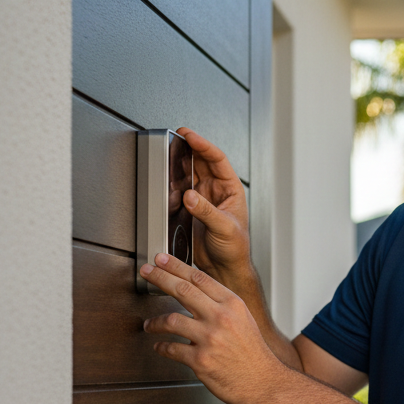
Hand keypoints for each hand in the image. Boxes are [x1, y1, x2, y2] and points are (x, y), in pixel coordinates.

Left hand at [140, 251, 280, 403]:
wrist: (264, 382)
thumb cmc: (253, 353)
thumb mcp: (244, 320)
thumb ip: (222, 305)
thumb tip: (196, 292)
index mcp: (233, 304)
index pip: (199, 278)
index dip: (176, 266)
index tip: (162, 260)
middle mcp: (221, 318)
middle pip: (182, 290)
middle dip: (160, 278)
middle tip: (147, 272)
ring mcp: (209, 339)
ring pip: (170, 320)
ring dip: (154, 322)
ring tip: (149, 324)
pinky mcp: (200, 360)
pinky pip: (171, 349)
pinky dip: (161, 347)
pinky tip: (160, 345)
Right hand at [176, 127, 250, 283]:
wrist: (224, 268)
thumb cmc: (235, 249)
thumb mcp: (225, 228)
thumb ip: (207, 212)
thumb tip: (191, 196)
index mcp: (231, 190)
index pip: (217, 159)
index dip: (203, 145)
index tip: (189, 135)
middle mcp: (217, 191)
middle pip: (201, 162)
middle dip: (188, 149)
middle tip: (175, 139)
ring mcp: (203, 199)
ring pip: (188, 175)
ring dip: (179, 168)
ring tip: (170, 161)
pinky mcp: (190, 209)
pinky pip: (179, 191)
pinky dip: (172, 187)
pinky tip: (168, 187)